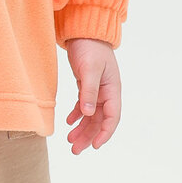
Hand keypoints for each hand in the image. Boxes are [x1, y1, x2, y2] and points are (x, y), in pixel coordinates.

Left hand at [63, 37, 120, 152]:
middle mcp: (107, 93)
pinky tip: (68, 123)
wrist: (85, 31)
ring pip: (91, 116)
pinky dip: (77, 115)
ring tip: (70, 141)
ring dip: (81, 129)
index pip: (112, 117)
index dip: (104, 133)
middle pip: (100, 121)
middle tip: (75, 150)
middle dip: (88, 136)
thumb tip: (88, 114)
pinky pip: (83, 106)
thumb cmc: (90, 47)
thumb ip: (89, 92)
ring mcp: (98, 90)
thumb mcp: (89, 69)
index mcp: (112, 90)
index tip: (94, 146)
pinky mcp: (86, 86)